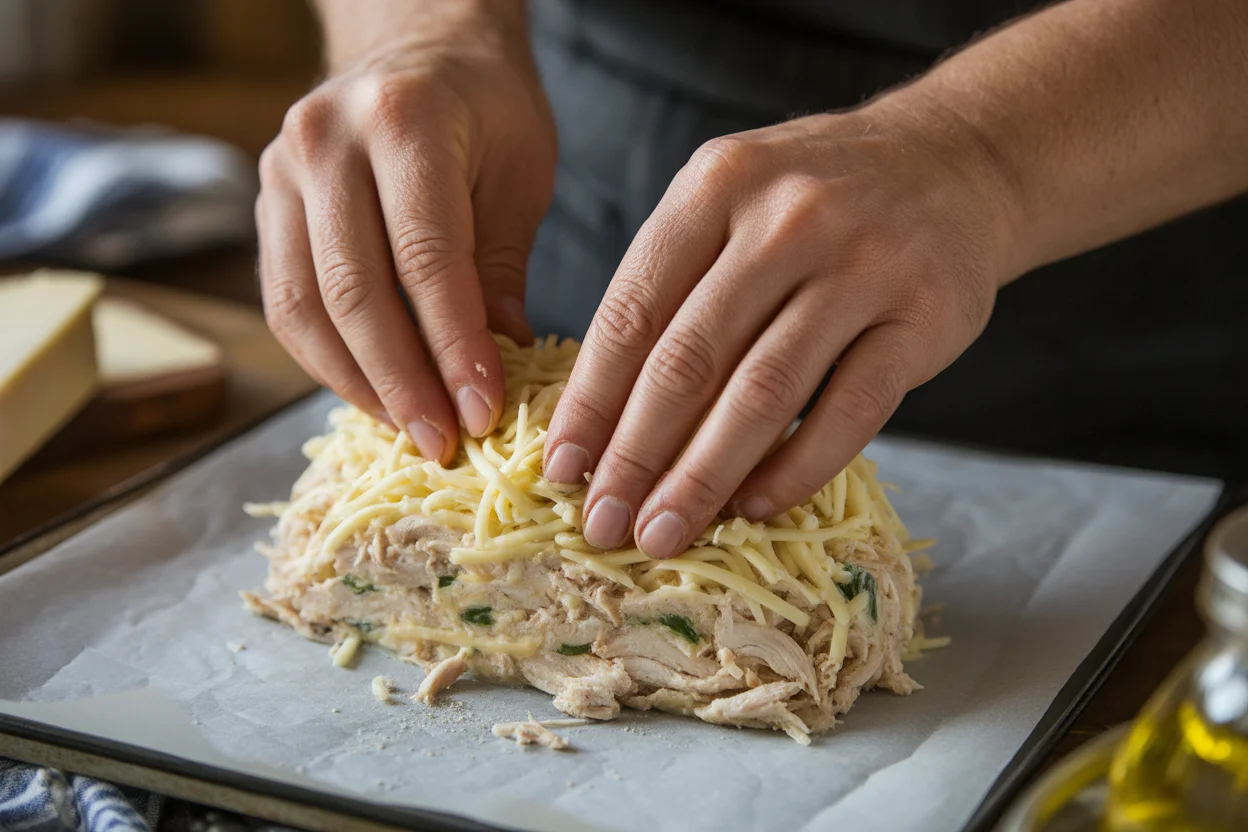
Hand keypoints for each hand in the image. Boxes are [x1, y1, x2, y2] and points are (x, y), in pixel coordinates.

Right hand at [256, 3, 555, 463]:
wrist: (419, 43)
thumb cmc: (486, 106)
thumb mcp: (520, 172)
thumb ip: (500, 267)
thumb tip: (498, 367)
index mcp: (402, 120)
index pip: (425, 259)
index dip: (453, 349)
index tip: (483, 415)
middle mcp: (324, 141)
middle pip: (354, 291)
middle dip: (402, 383)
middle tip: (444, 443)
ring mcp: (282, 171)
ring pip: (305, 306)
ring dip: (358, 384)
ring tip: (410, 430)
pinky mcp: (265, 203)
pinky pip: (286, 301)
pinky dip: (327, 359)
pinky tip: (373, 393)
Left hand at [545, 95, 1020, 556]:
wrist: (958, 162)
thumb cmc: (817, 201)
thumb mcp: (732, 203)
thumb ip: (671, 286)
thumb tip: (602, 417)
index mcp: (717, 185)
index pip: (633, 311)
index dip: (590, 401)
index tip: (562, 471)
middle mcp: (787, 217)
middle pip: (689, 359)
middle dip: (635, 454)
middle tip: (603, 522)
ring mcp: (863, 265)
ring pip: (763, 393)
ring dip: (704, 477)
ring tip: (664, 533)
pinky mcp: (924, 316)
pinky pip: (849, 412)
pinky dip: (795, 469)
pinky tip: (755, 506)